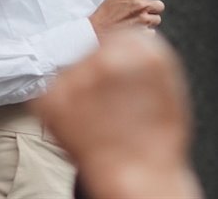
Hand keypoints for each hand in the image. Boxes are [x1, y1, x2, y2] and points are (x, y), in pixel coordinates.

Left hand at [32, 32, 201, 198]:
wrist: (139, 179)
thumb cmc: (157, 140)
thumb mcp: (167, 88)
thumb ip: (147, 61)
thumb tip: (129, 47)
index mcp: (140, 50)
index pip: (117, 38)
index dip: (115, 56)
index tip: (115, 75)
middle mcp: (107, 58)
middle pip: (92, 52)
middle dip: (96, 73)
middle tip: (106, 104)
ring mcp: (78, 78)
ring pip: (71, 72)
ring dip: (78, 90)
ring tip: (96, 120)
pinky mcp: (52, 99)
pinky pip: (51, 94)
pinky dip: (59, 108)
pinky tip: (79, 126)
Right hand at [88, 0, 165, 38]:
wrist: (98, 32)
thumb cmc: (105, 14)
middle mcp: (140, 6)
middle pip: (160, 5)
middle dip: (153, 8)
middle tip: (142, 10)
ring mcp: (143, 20)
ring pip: (157, 19)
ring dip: (150, 20)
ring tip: (137, 20)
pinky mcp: (143, 33)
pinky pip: (152, 32)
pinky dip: (146, 31)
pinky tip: (135, 29)